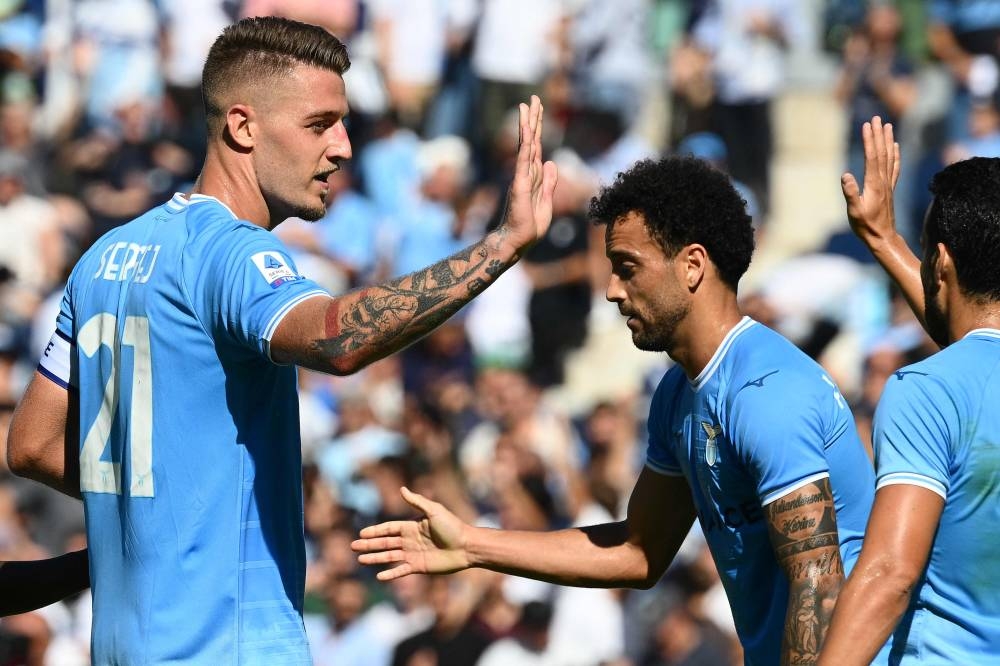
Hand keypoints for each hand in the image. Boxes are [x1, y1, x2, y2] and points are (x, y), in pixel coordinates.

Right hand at [352, 487, 471, 580]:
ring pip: (389, 557)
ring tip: (360, 560)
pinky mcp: (419, 567)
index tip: (361, 533)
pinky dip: (390, 573)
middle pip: (385, 543)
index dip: (375, 531)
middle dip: (369, 545)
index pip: (389, 528)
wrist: (466, 546)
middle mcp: (410, 540)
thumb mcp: (434, 511)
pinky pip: (401, 570)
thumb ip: (417, 502)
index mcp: (412, 526)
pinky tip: (379, 576)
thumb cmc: (453, 526)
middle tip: (353, 547)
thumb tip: (402, 489)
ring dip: (375, 558)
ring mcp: (413, 554)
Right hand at [497, 95, 558, 255]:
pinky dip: (525, 144)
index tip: (537, 109)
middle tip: (533, 98)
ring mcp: (522, 176)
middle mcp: (526, 172)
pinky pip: (523, 161)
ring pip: (526, 146)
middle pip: (530, 140)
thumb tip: (550, 162)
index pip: (536, 146)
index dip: (537, 128)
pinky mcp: (520, 184)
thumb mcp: (547, 200)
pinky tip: (526, 131)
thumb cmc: (530, 225)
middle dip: (532, 119)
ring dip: (527, 125)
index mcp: (533, 175)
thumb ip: (549, 181)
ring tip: (527, 106)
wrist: (518, 240)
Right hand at [841, 116, 900, 247]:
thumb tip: (845, 175)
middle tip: (877, 118)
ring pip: (890, 157)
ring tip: (887, 125)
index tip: (868, 125)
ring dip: (888, 140)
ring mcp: (888, 184)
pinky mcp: (889, 189)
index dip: (870, 140)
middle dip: (878, 135)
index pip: (872, 157)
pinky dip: (895, 154)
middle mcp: (883, 181)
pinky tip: (895, 147)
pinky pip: (894, 167)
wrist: (883, 237)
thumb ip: (851, 193)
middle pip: (882, 153)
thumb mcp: (854, 211)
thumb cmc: (866, 226)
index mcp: (874, 184)